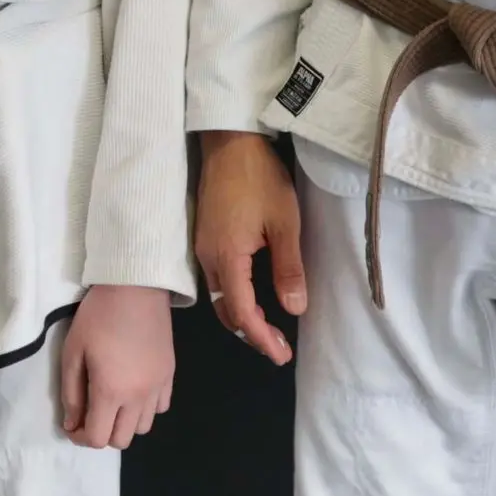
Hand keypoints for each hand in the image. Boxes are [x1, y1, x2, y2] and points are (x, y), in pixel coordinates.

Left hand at [60, 284, 174, 449]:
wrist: (135, 286)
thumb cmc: (98, 316)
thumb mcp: (73, 351)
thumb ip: (71, 393)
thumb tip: (72, 424)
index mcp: (111, 391)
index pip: (98, 438)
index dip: (80, 437)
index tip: (72, 424)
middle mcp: (138, 397)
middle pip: (121, 440)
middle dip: (102, 433)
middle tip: (91, 411)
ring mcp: (158, 387)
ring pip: (143, 427)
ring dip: (125, 422)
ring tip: (113, 400)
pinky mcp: (170, 374)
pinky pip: (160, 407)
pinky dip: (146, 408)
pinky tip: (135, 388)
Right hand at [193, 130, 304, 364]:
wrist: (230, 140)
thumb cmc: (260, 178)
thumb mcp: (284, 223)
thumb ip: (288, 269)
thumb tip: (294, 310)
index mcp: (227, 257)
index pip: (241, 313)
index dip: (261, 338)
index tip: (282, 355)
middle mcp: (208, 257)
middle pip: (225, 310)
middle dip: (250, 333)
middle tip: (279, 346)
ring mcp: (202, 245)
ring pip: (219, 295)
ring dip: (242, 315)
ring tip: (269, 325)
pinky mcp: (204, 234)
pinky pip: (216, 277)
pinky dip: (234, 295)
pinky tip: (253, 292)